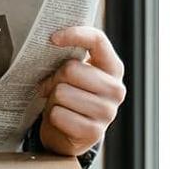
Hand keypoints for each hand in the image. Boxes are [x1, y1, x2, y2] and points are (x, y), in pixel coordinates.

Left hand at [37, 26, 125, 156]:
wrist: (71, 134)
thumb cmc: (71, 95)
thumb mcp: (76, 73)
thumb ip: (71, 56)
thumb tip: (53, 42)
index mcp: (113, 68)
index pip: (97, 40)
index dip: (75, 34)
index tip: (53, 38)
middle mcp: (116, 89)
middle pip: (71, 69)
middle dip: (55, 78)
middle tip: (53, 86)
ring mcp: (108, 112)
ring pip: (62, 92)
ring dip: (53, 98)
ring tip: (60, 104)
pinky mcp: (94, 132)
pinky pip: (59, 115)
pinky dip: (53, 116)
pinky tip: (61, 119)